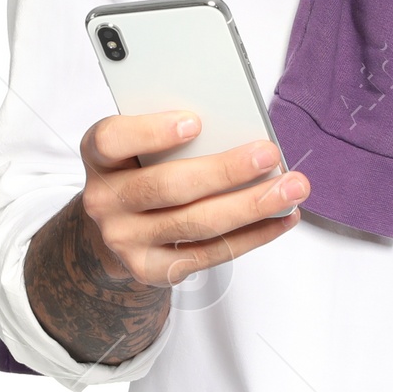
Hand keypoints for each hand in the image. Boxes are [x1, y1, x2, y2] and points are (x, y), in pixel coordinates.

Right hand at [25, 112, 309, 365]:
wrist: (114, 229)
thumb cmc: (142, 171)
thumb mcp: (142, 146)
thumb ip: (176, 136)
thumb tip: (242, 130)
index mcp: (100, 157)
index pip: (112, 140)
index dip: (151, 132)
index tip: (195, 122)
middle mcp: (104, 200)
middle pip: (168, 186)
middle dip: (226, 171)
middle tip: (270, 155)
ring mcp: (125, 240)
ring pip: (196, 224)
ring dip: (251, 205)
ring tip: (292, 188)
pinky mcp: (151, 269)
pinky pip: (210, 253)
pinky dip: (253, 235)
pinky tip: (282, 218)